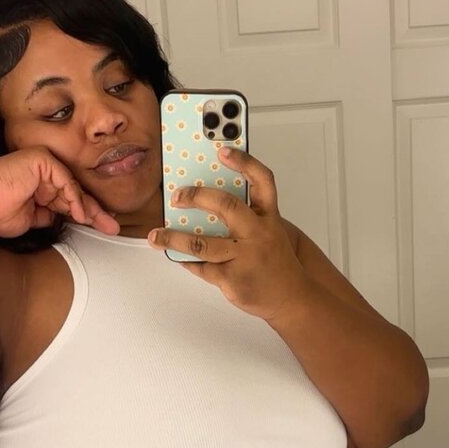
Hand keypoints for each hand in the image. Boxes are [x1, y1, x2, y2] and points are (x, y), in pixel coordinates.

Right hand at [0, 147, 118, 237]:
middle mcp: (42, 172)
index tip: (102, 225)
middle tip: (112, 225)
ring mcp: (41, 163)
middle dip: (95, 211)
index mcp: (39, 184)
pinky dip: (73, 197)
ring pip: (73, 186)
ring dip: (89, 207)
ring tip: (103, 223)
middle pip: (75, 192)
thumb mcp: (32, 219)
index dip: (86, 212)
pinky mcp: (40, 159)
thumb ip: (49, 215)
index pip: (68, 198)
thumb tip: (64, 218)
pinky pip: (64, 179)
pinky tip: (79, 213)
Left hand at [147, 147, 308, 320]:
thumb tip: (203, 202)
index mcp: (268, 216)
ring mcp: (245, 257)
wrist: (291, 297)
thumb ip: (244, 215)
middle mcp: (258, 234)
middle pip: (226, 206)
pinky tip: (176, 256)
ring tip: (156, 236)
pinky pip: (202, 268)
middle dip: (197, 197)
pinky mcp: (233, 280)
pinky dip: (186, 261)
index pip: (262, 180)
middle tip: (177, 196)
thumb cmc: (274, 261)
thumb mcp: (267, 231)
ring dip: (174, 238)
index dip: (244, 162)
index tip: (223, 150)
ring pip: (202, 244)